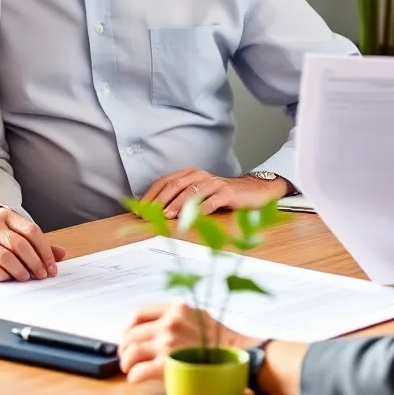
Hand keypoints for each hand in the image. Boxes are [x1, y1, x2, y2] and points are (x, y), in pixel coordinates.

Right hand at [0, 206, 66, 281]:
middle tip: (42, 275)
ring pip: (7, 256)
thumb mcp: (6, 232)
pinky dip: (2, 275)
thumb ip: (32, 242)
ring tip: (26, 278)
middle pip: (21, 245)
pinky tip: (8, 279)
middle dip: (36, 263)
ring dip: (21, 270)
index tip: (52, 266)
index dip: (45, 250)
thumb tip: (61, 254)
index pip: (32, 231)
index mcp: (5, 216)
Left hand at [119, 303, 252, 382]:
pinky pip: (140, 371)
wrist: (238, 355)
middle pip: (132, 334)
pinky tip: (136, 379)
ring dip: (126, 362)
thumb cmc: (220, 339)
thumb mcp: (199, 315)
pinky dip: (134, 376)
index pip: (139, 313)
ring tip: (129, 369)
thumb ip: (178, 316)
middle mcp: (170, 323)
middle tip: (126, 357)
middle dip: (124, 347)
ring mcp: (168, 345)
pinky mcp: (168, 366)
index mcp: (176, 308)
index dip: (129, 326)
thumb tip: (157, 325)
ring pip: (132, 352)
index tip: (128, 336)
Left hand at [141, 169, 289, 218]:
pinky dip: (200, 211)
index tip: (140, 209)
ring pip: (191, 193)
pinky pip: (211, 201)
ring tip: (167, 217)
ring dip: (177, 205)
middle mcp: (200, 175)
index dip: (151, 194)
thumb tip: (155, 213)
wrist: (254, 191)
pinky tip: (191, 220)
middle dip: (160, 200)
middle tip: (149, 214)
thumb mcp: (200, 194)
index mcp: (190, 174)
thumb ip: (181, 199)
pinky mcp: (227, 192)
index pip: (165, 181)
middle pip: (175, 185)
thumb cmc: (222, 195)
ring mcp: (214, 183)